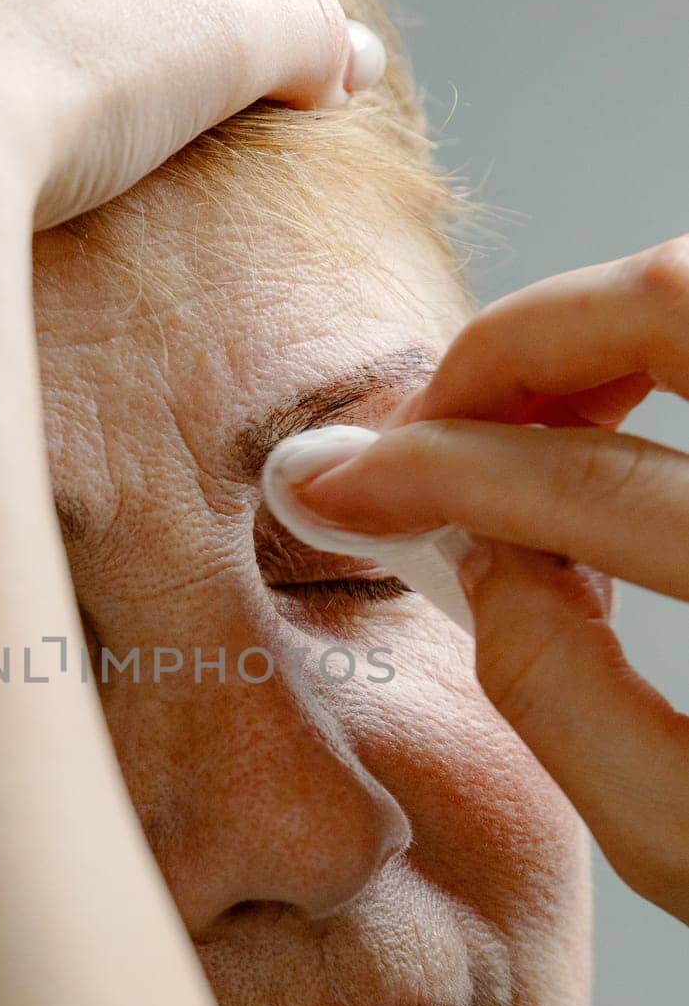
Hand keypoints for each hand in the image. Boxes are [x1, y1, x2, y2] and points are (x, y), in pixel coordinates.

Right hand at [276, 237, 688, 923]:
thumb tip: (480, 558)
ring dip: (598, 330)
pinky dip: (672, 345)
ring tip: (527, 416)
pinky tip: (632, 416)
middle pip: (677, 304)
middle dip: (514, 346)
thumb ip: (560, 701)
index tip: (350, 482)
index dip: (438, 473)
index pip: (591, 491)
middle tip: (431, 414)